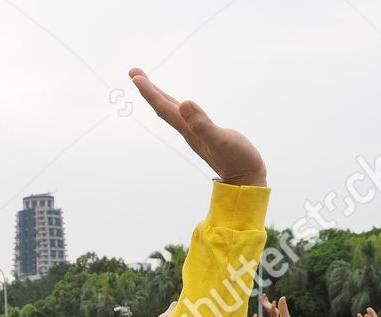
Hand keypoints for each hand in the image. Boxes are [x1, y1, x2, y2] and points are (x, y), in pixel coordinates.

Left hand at [129, 69, 264, 185]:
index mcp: (189, 130)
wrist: (246, 179)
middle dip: (149, 89)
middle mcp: (188, 131)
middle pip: (163, 107)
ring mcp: (195, 133)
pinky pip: (184, 116)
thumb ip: (202, 124)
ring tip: (149, 84)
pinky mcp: (204, 134)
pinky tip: (179, 105)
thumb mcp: (220, 140)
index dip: (149, 92)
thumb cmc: (237, 160)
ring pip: (172, 111)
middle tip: (134, 72)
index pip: (164, 107)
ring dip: (159, 96)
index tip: (136, 76)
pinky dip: (176, 106)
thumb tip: (184, 104)